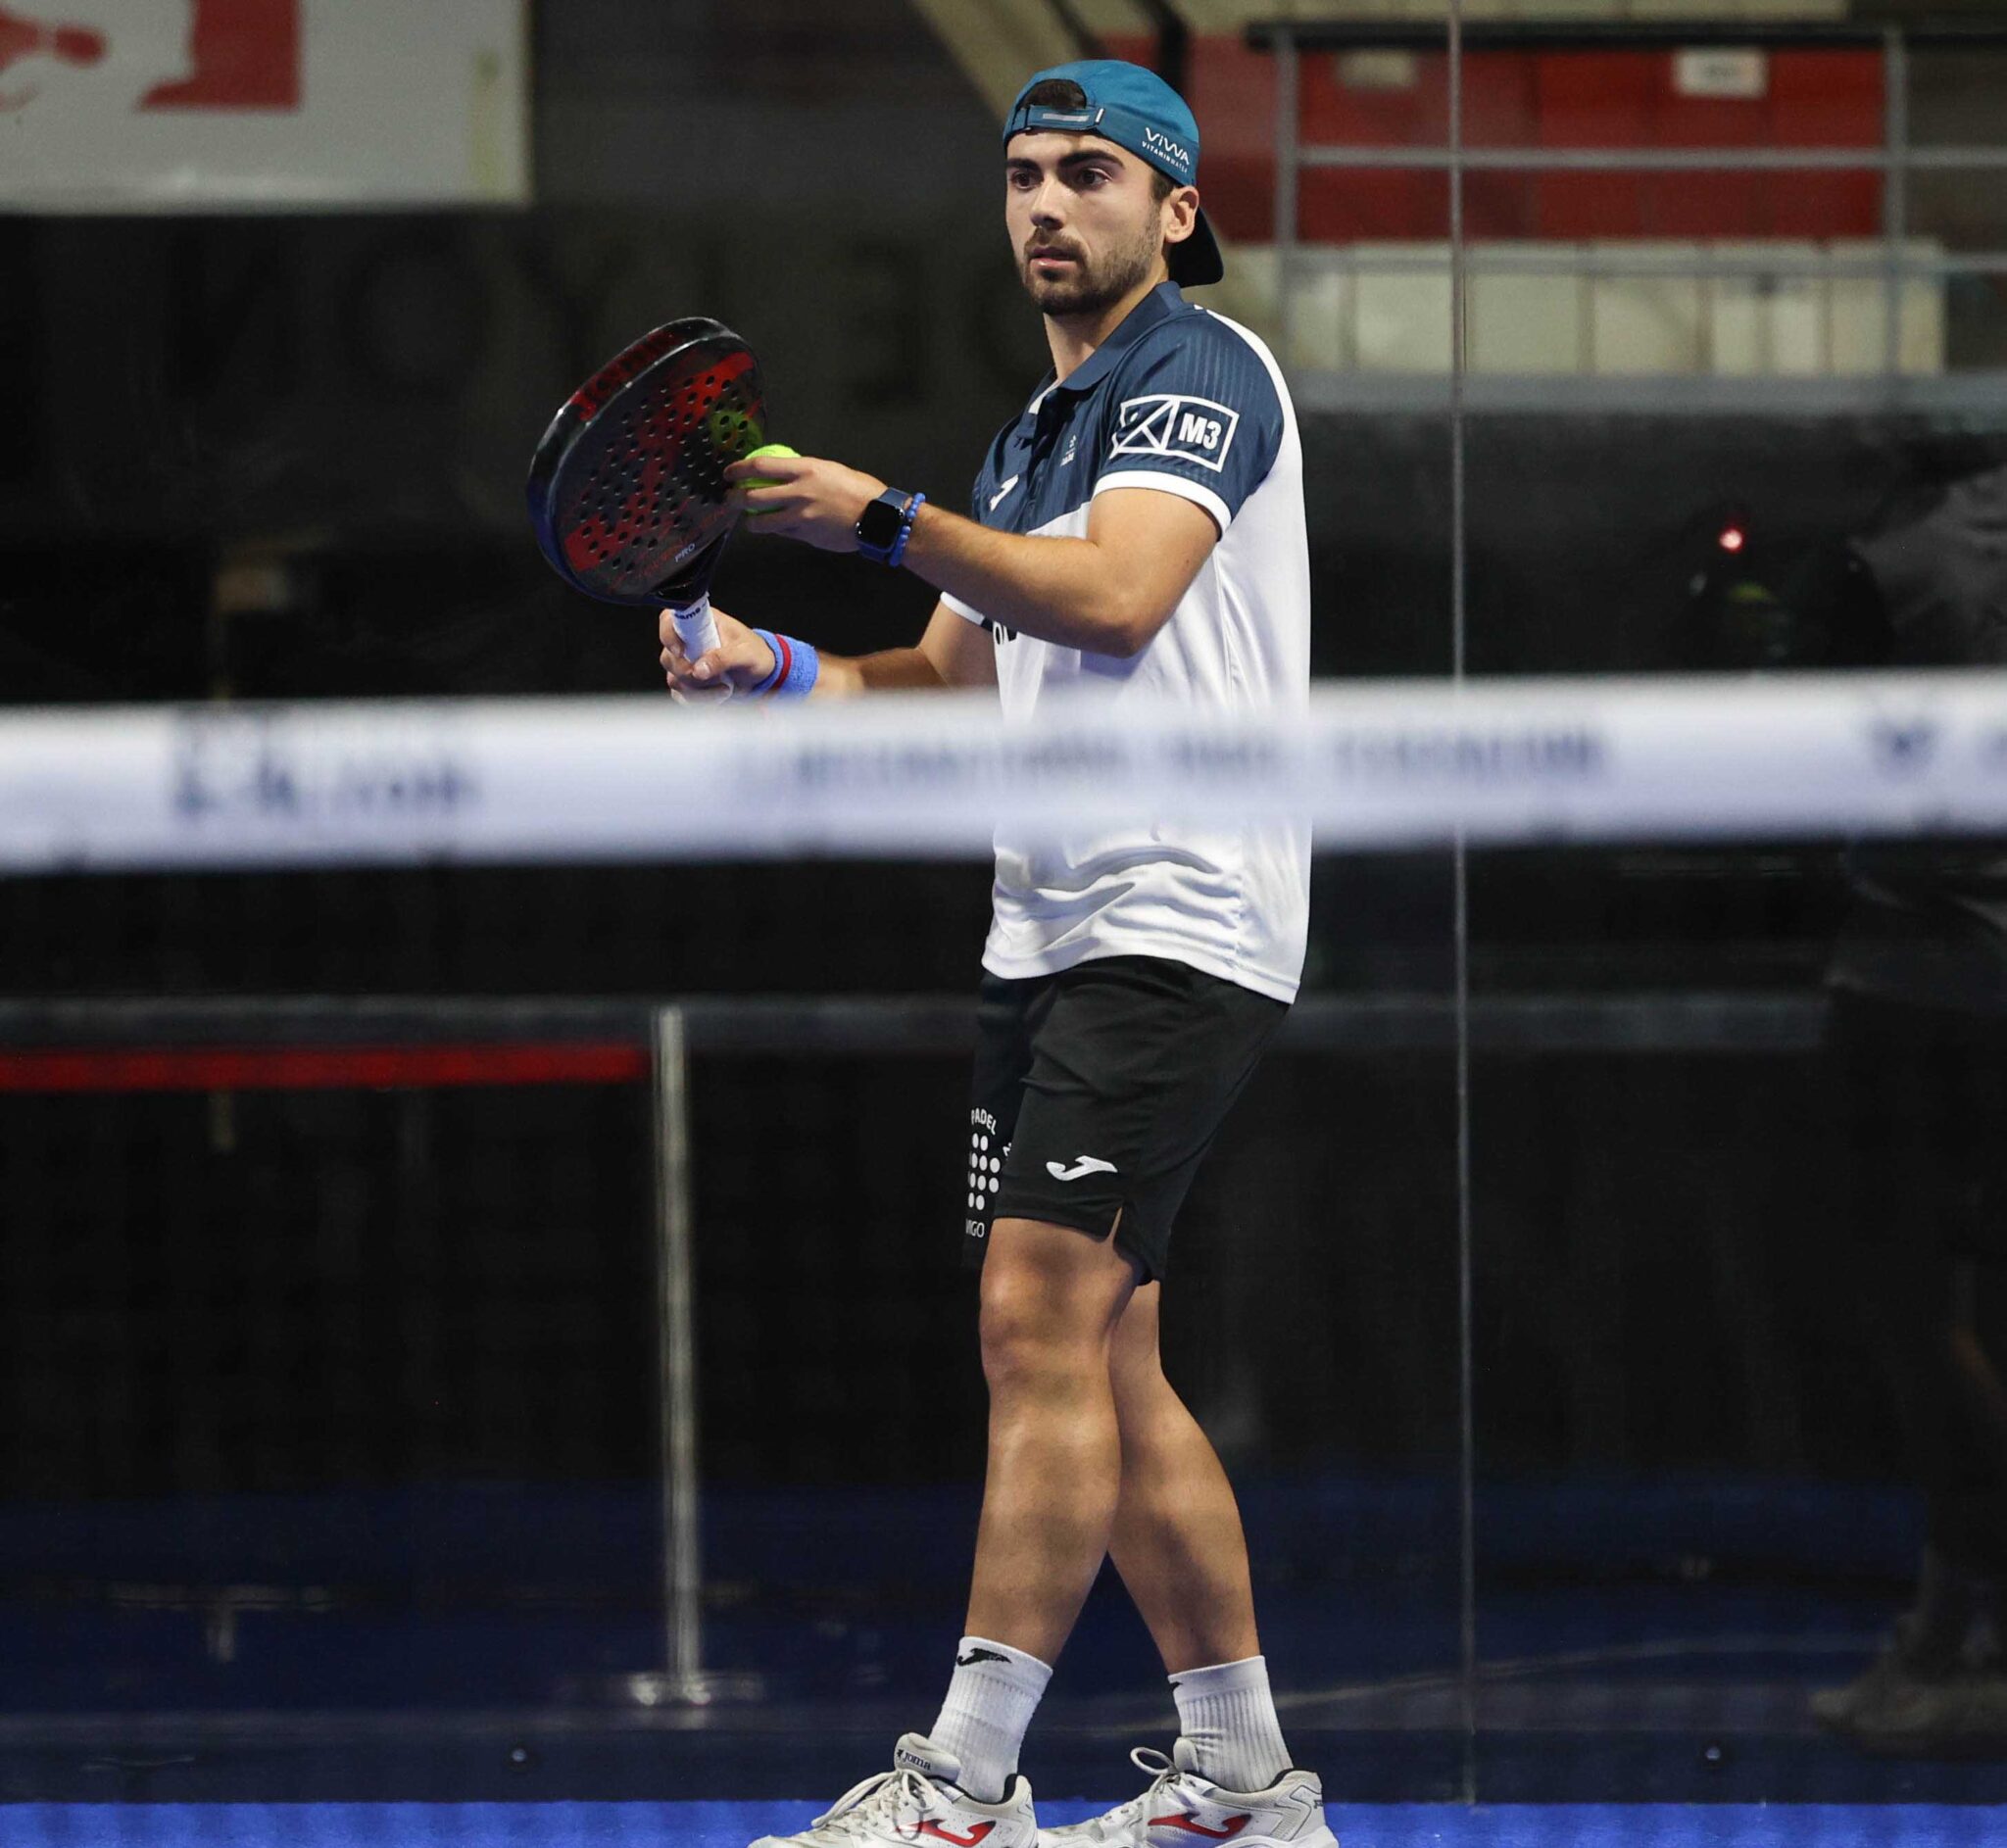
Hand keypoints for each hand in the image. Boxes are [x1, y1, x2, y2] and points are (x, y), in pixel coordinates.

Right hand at [659, 603, 773, 703]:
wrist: (762, 674)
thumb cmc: (756, 654)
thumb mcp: (746, 653)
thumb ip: (723, 658)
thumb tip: (698, 670)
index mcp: (700, 623)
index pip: (669, 621)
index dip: (668, 636)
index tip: (681, 652)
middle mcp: (688, 641)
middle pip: (668, 657)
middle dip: (689, 673)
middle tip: (716, 677)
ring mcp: (686, 663)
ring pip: (674, 679)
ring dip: (699, 690)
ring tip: (725, 687)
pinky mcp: (688, 682)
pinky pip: (681, 695)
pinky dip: (699, 700)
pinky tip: (719, 695)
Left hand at [725, 452, 884, 552]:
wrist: (879, 518)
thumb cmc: (859, 489)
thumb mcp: (831, 470)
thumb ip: (806, 473)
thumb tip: (785, 474)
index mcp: (805, 470)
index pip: (761, 467)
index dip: (739, 470)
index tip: (729, 473)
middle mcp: (799, 493)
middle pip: (753, 496)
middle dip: (735, 499)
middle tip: (731, 499)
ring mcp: (801, 518)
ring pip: (763, 522)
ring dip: (751, 522)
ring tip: (750, 520)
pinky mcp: (807, 537)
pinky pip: (783, 533)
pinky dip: (777, 530)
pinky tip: (777, 528)